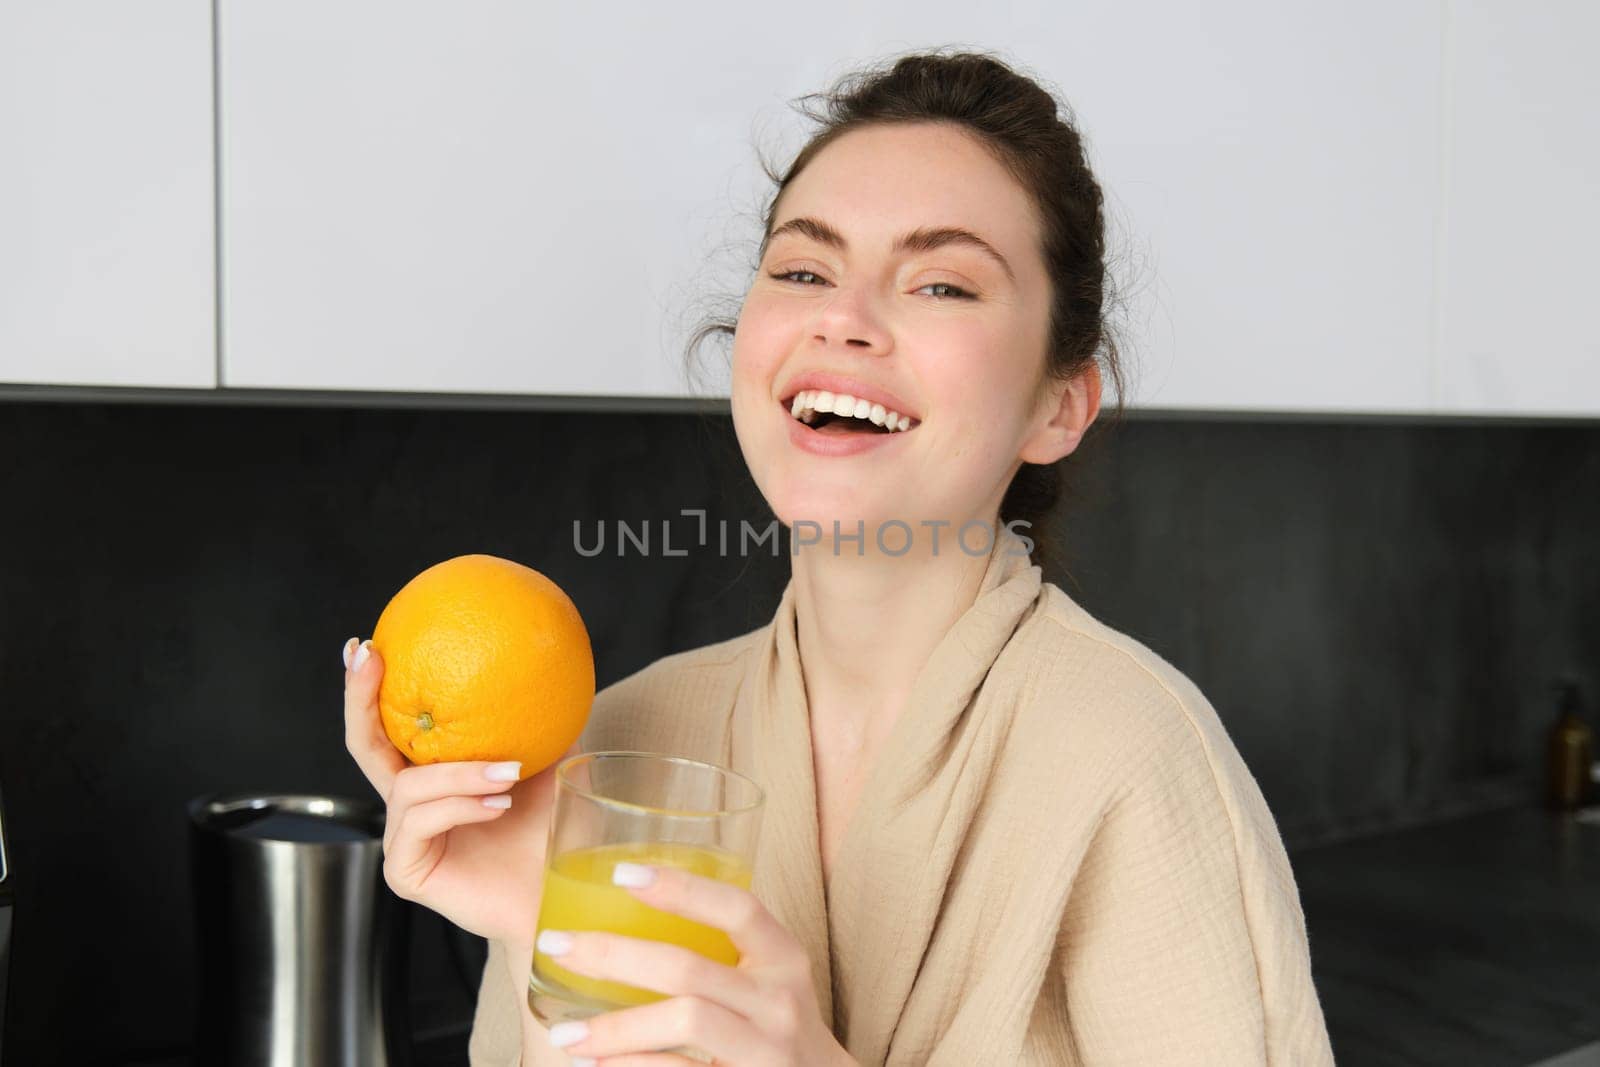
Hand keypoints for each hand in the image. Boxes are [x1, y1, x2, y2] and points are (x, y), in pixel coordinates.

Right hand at [341, 636, 572, 944]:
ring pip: (407, 788)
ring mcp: (404, 839)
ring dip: (459, 773)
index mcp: (434, 777)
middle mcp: (411, 805)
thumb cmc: (557, 837)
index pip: (391, 727)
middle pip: (364, 747)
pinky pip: (421, 824)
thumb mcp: (554, 767)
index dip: (370, 689)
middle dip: (360, 699)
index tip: (368, 645)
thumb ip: (544, 725)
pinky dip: (460, 807)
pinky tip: (497, 806)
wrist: (561, 900)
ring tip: (507, 772)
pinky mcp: (407, 871)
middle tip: (369, 658)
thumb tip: (555, 666)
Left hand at [535, 863, 855, 1065]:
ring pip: (685, 1022)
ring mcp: (766, 1050)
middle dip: (613, 954)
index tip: (621, 873)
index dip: (682, 887)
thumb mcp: (765, 981)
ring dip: (615, 1028)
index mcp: (783, 958)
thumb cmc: (773, 1027)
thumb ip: (716, 954)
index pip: (738, 908)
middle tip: (555, 946)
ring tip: (564, 1035)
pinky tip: (596, 1064)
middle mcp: (779, 1001)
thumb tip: (615, 922)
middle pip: (690, 969)